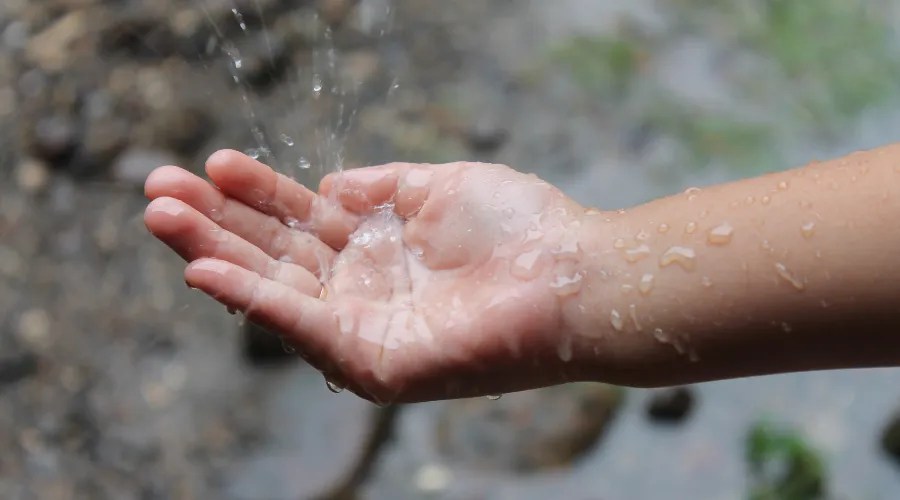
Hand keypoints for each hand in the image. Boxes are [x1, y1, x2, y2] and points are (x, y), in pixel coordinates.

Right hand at [144, 150, 593, 402]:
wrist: (571, 273)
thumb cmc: (520, 227)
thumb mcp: (440, 185)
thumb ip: (381, 187)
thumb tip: (327, 183)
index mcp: (379, 247)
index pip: (301, 219)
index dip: (256, 192)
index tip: (214, 162)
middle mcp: (364, 288)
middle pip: (274, 253)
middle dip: (215, 222)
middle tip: (156, 189)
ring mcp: (365, 326)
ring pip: (274, 287)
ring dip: (213, 253)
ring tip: (159, 215)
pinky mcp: (373, 361)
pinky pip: (302, 326)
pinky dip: (252, 299)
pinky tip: (205, 269)